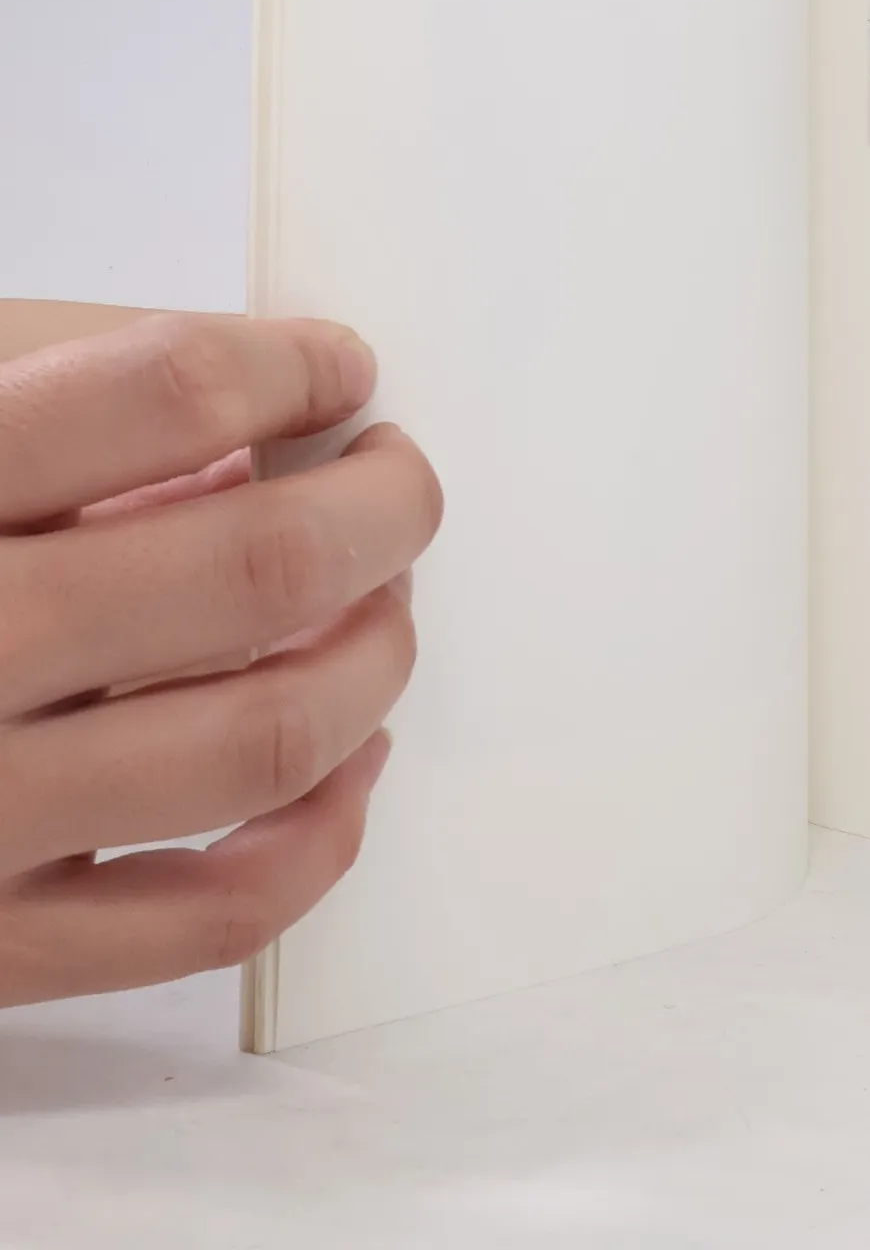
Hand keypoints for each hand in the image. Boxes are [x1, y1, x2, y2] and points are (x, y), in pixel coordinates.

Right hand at [0, 312, 439, 1004]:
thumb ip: (60, 383)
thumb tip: (264, 433)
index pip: (164, 389)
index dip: (290, 365)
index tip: (336, 369)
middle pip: (258, 566)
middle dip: (384, 506)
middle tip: (398, 476)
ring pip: (266, 740)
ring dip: (376, 657)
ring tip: (388, 602)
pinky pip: (208, 916)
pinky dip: (323, 836)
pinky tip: (352, 760)